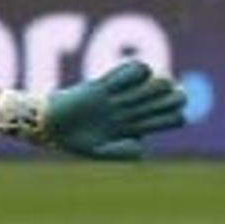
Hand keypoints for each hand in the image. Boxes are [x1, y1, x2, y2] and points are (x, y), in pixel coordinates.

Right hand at [42, 61, 186, 159]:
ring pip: (153, 84)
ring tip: (138, 92)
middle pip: (166, 99)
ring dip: (152, 86)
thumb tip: (142, 143)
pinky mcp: (106, 83)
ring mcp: (120, 95)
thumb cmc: (72, 140)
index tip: (165, 119)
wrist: (49, 124)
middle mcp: (131, 110)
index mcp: (135, 128)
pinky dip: (134, 72)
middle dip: (170, 98)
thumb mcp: (98, 152)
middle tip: (161, 99)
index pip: (172, 119)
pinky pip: (132, 71)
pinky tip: (121, 81)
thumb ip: (121, 152)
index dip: (175, 116)